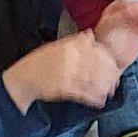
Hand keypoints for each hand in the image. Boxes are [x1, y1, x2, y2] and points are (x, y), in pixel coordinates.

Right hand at [6, 29, 129, 114]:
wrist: (23, 79)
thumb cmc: (39, 63)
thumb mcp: (56, 46)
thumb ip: (75, 42)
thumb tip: (90, 36)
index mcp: (69, 45)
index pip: (97, 50)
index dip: (108, 59)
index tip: (113, 65)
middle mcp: (71, 58)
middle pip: (98, 66)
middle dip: (109, 75)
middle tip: (113, 81)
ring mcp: (68, 73)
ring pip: (94, 80)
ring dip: (104, 88)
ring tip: (108, 91)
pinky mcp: (66, 89)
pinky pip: (85, 94)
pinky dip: (94, 98)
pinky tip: (99, 100)